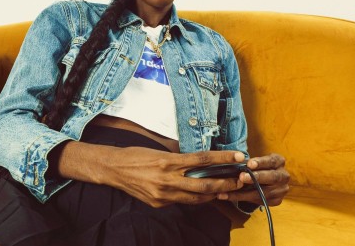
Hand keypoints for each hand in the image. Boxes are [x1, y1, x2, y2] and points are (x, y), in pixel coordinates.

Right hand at [56, 140, 245, 207]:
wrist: (114, 169)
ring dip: (213, 193)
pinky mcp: (160, 204)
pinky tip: (203, 194)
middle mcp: (168, 180)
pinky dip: (195, 198)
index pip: (202, 160)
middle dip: (226, 183)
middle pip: (204, 184)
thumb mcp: (159, 150)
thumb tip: (199, 160)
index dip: (223, 159)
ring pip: (196, 198)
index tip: (238, 156)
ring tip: (227, 188)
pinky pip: (183, 202)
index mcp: (169, 161)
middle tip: (240, 179)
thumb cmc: (136, 155)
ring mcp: (164, 195)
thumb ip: (179, 157)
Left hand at [217, 153, 289, 205]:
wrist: (267, 179)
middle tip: (241, 177)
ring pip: (265, 192)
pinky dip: (243, 198)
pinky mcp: (276, 200)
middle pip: (272, 177)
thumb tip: (236, 165)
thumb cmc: (259, 166)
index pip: (271, 161)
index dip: (260, 162)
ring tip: (231, 190)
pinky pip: (259, 200)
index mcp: (279, 162)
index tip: (249, 164)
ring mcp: (281, 190)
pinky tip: (230, 196)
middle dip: (256, 178)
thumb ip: (251, 164)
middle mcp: (283, 176)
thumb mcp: (258, 161)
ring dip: (246, 192)